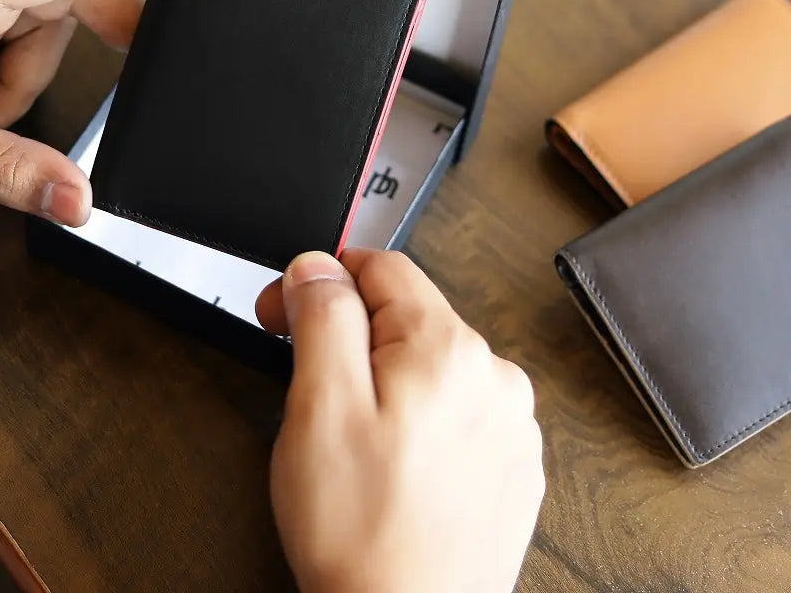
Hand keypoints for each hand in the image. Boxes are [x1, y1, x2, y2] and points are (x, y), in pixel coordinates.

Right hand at [256, 249, 543, 592]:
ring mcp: (510, 424)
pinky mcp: (511, 464)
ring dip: (387, 381)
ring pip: (429, 365)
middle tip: (309, 389)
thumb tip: (319, 265)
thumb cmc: (363, 534)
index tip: (287, 313)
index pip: (381, 266)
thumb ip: (323, 318)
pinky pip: (456, 412)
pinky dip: (421, 422)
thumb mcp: (318, 408)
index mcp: (448, 349)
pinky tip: (395, 468)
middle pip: (406, 315)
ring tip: (354, 442)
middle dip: (350, 336)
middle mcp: (495, 377)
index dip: (323, 282)